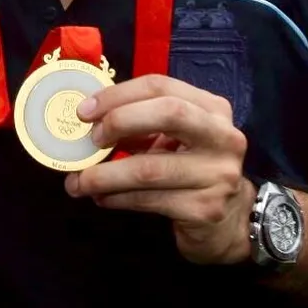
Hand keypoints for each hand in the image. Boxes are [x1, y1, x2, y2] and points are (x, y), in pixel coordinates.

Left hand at [65, 74, 252, 264]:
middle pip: (168, 113)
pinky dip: (118, 198)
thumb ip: (141, 122)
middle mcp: (222, 137)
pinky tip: (101, 197)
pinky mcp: (205, 209)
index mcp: (212, 108)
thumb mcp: (175, 137)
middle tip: (90, 141)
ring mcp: (218, 175)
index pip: (161, 86)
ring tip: (78, 181)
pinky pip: (149, 200)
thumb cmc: (192, 168)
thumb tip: (90, 119)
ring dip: (105, 175)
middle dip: (120, 121)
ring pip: (149, 168)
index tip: (85, 111)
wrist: (230, 221)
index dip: (118, 94)